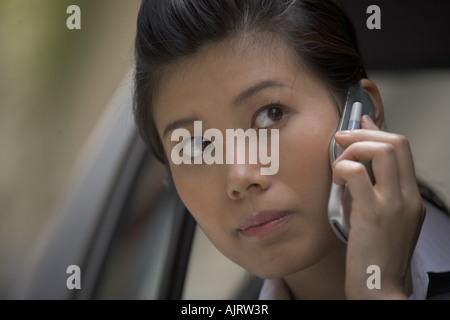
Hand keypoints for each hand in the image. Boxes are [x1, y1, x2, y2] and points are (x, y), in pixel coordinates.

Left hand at [332, 115, 425, 298]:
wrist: (381, 290)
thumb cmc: (376, 255)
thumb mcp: (383, 220)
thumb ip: (375, 192)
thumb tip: (356, 165)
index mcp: (412, 197)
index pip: (402, 148)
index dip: (377, 132)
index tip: (358, 126)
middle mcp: (407, 197)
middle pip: (396, 142)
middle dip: (363, 133)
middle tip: (341, 140)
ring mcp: (392, 204)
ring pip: (381, 151)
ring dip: (353, 149)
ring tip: (338, 165)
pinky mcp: (371, 214)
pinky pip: (357, 174)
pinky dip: (342, 168)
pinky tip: (336, 181)